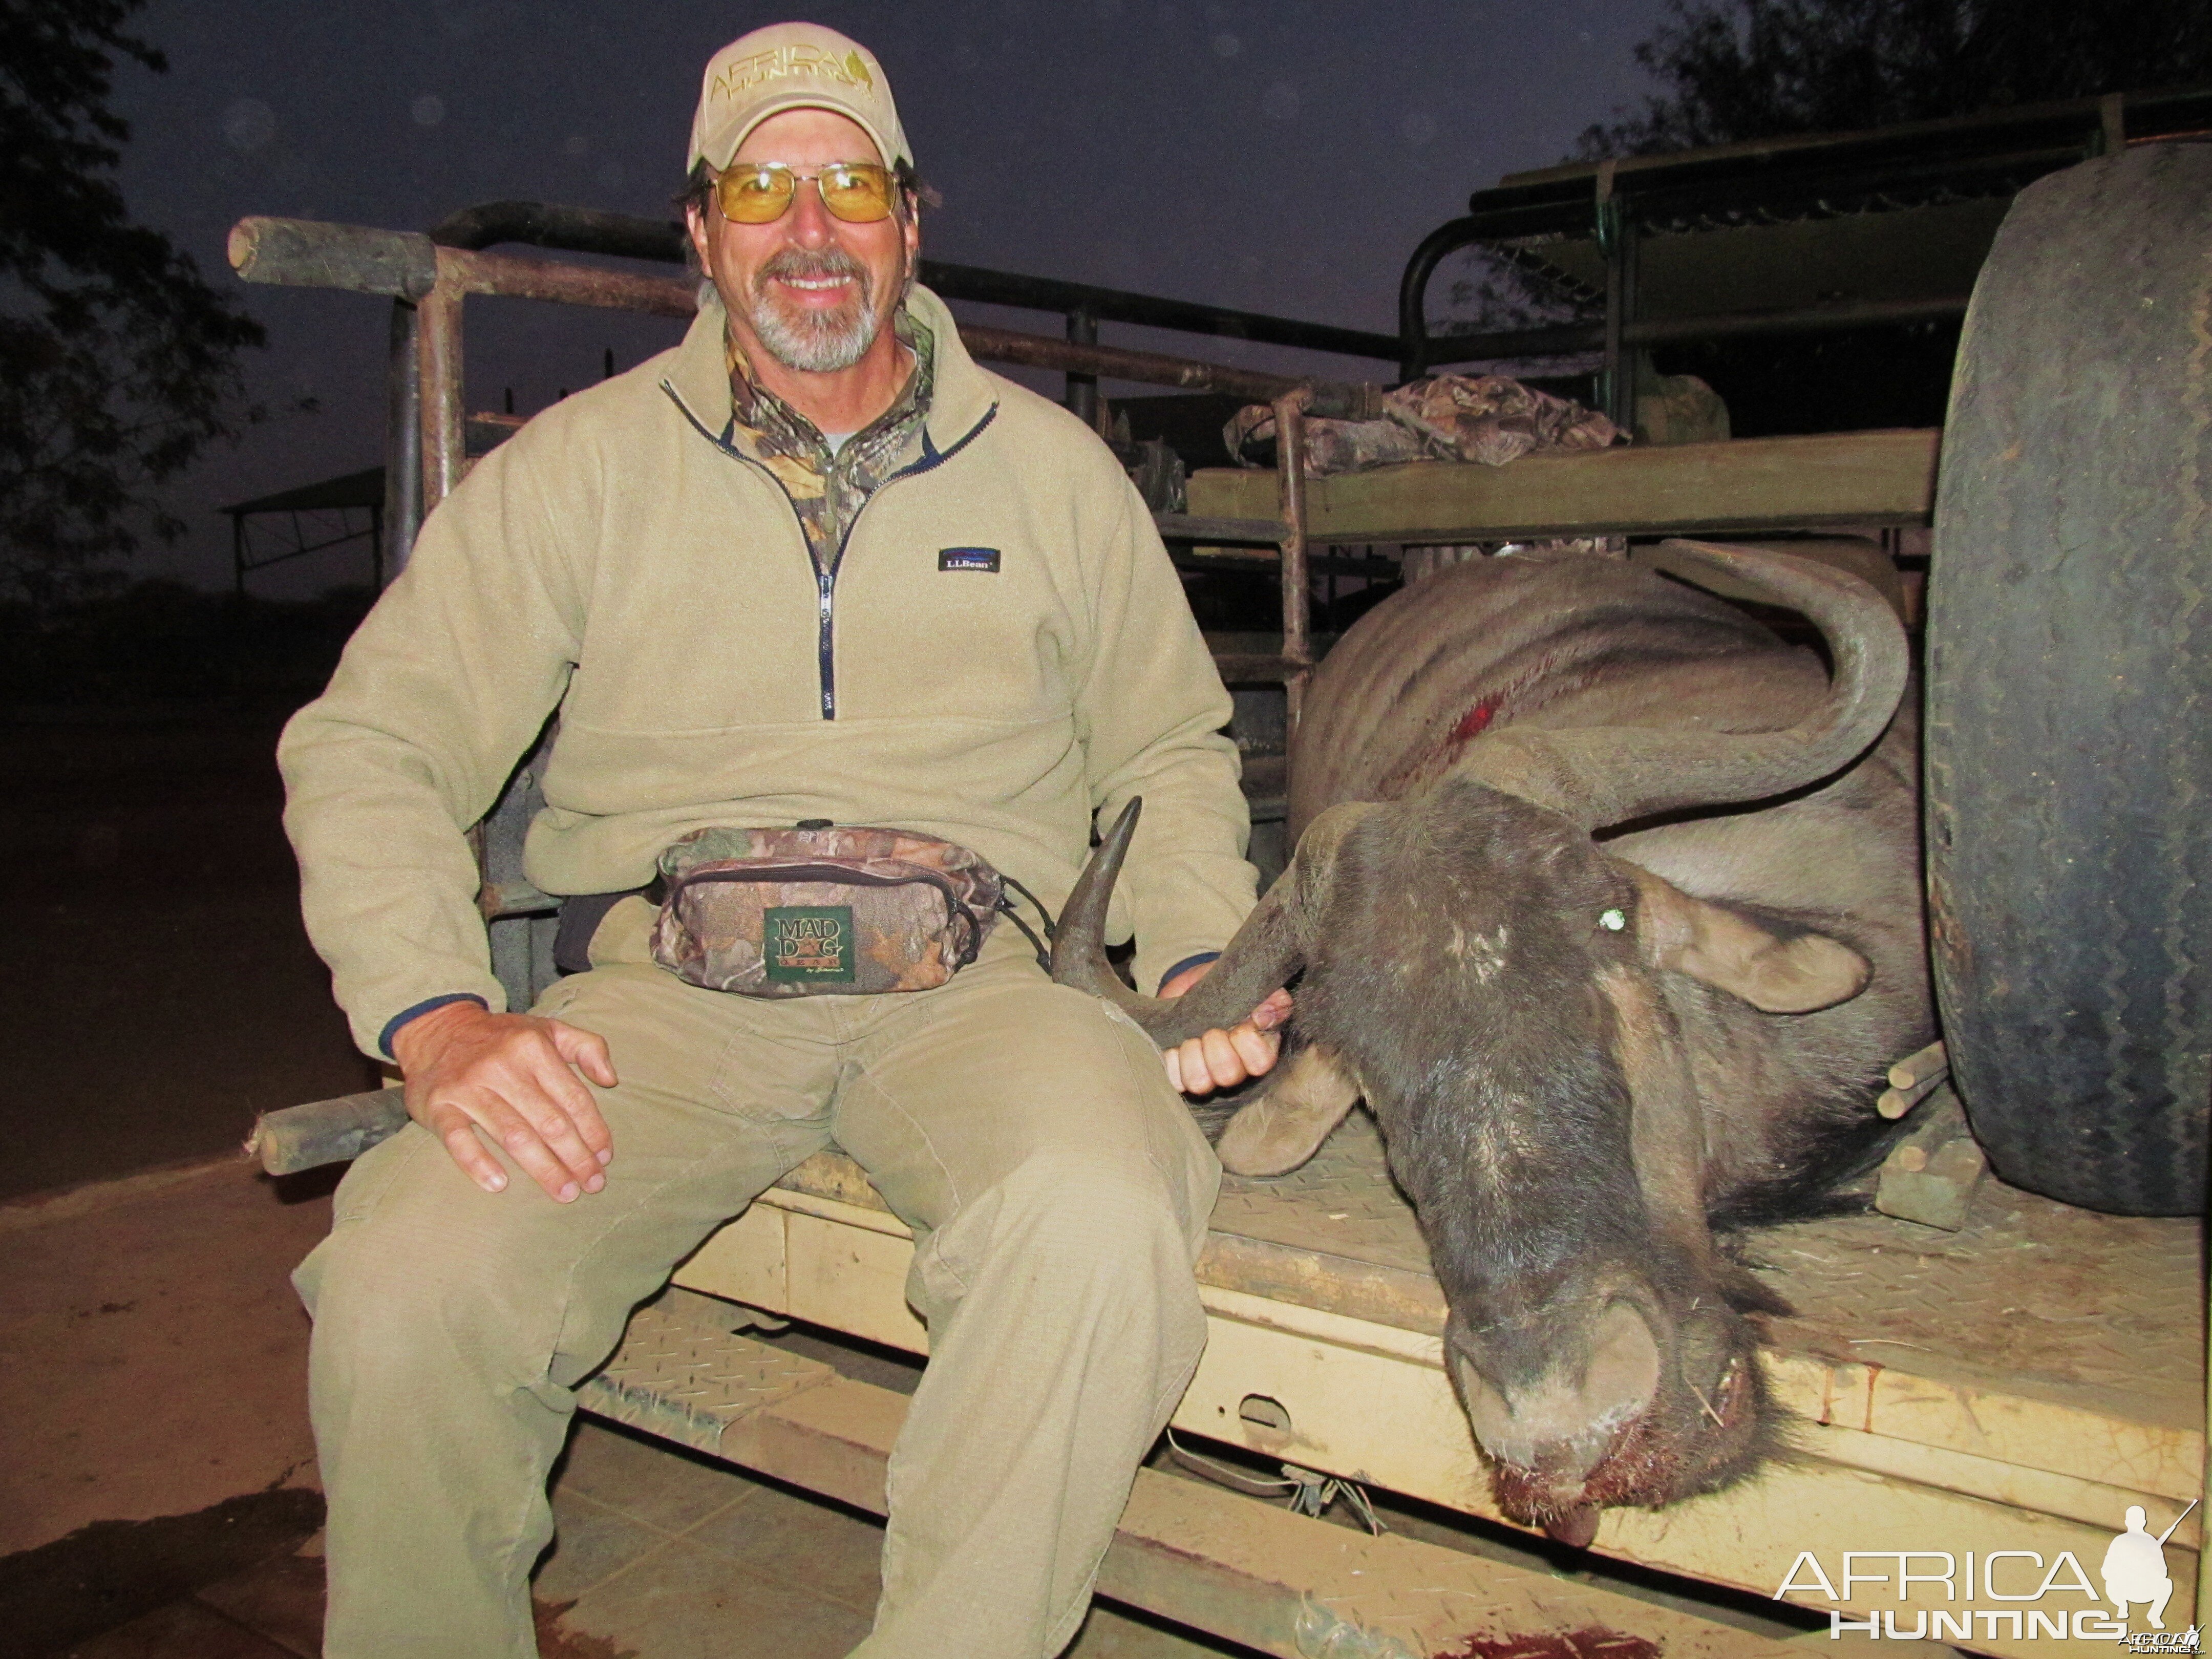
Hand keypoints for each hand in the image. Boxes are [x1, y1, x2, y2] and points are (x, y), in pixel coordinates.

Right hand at [391, 1001, 616, 1200]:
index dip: (594, 1130)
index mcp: (533, 1048)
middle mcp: (502, 1067)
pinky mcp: (439, 1106)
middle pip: (549, 1122)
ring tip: (565, 1192)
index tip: (605, 1157)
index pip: (573, 1097)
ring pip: (513, 1135)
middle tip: (593, 1184)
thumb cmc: (502, 1039)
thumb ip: (587, 1047)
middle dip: (576, 1157)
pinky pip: (459, 1139)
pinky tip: (499, 1185)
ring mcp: (469, 1088)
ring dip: (543, 1168)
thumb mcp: (548, 1030)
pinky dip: (478, 1163)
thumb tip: (611, 1079)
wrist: (436, 1031)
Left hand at [1157, 961, 1291, 1096]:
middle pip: (1228, 1075)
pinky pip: (1176, 1081)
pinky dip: (1173, 1060)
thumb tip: (1263, 1015)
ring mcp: (1209, 1075)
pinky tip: (1177, 1045)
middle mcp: (1236, 1069)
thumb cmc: (1230, 990)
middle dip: (1216, 1047)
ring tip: (1192, 1039)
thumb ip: (1270, 998)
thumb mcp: (1252, 987)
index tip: (1240, 1023)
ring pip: (1199, 1083)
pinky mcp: (1183, 1076)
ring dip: (1192, 1056)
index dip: (1248, 1042)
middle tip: (1212, 1030)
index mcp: (1259, 1049)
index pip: (1260, 1063)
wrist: (1197, 986)